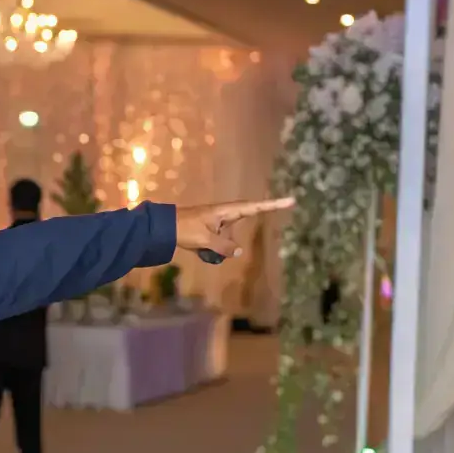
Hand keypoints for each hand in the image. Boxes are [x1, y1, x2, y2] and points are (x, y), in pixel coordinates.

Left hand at [175, 197, 293, 259]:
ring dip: (218, 249)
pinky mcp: (209, 231)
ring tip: (200, 248)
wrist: (163, 228)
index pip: (254, 207)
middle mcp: (224, 215)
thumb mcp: (205, 239)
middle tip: (233, 236)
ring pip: (228, 240)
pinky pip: (218, 245)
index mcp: (225, 211)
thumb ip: (224, 246)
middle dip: (236, 236)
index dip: (272, 205)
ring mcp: (217, 224)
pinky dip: (211, 251)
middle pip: (239, 226)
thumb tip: (238, 252)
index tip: (290, 200)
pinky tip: (199, 251)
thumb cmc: (185, 229)